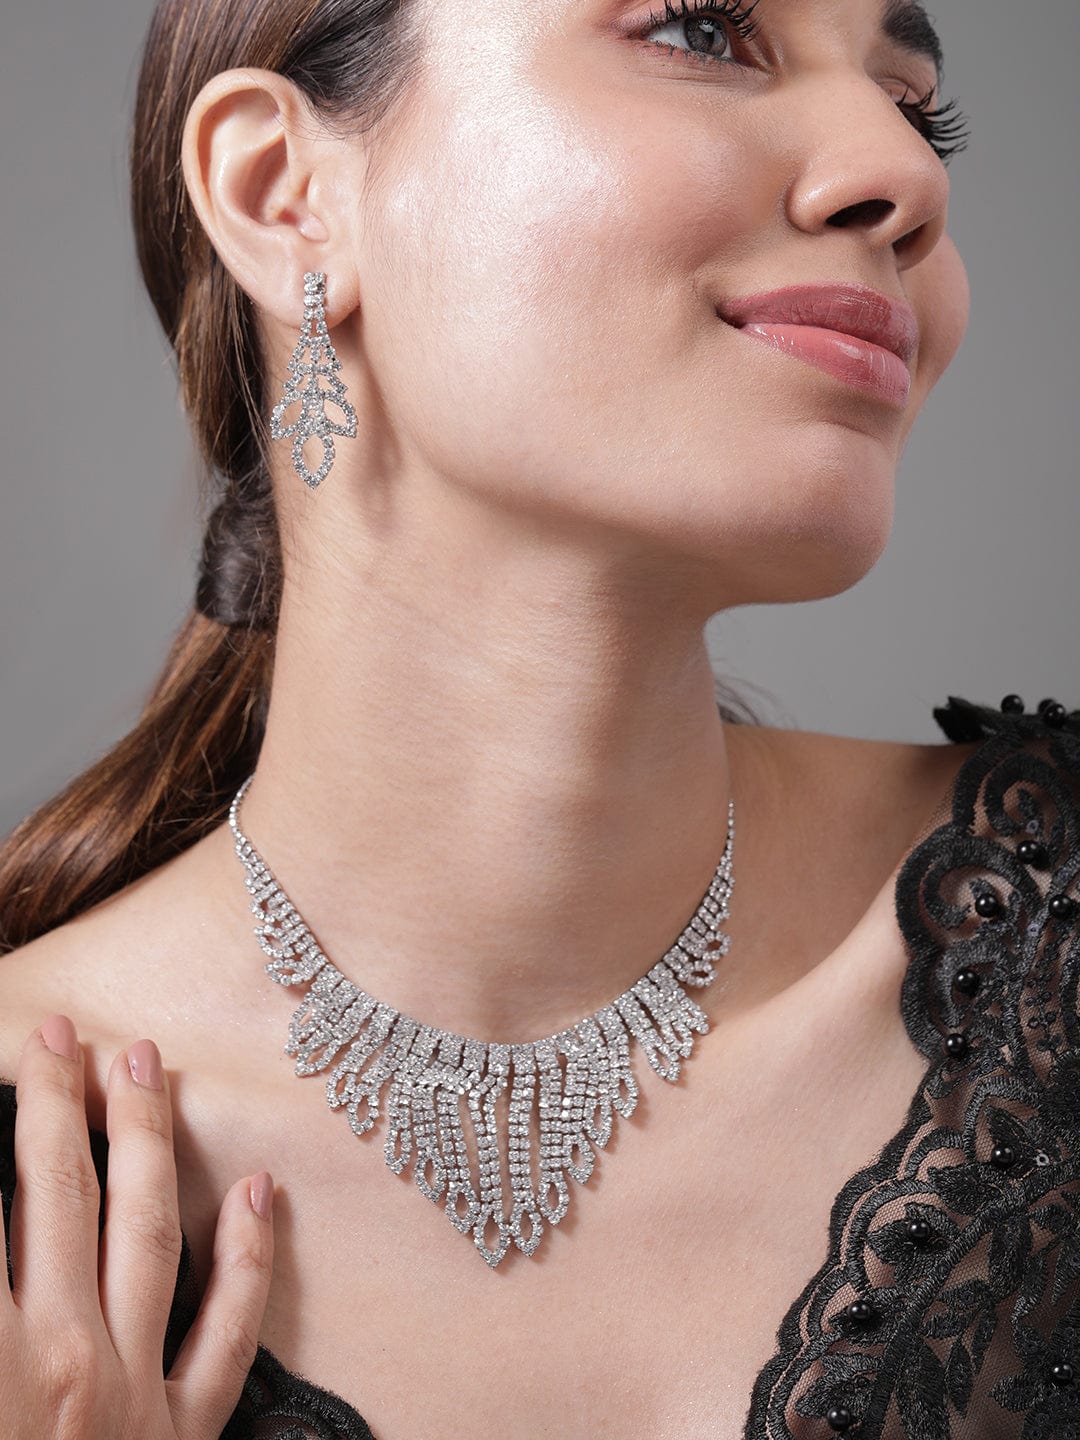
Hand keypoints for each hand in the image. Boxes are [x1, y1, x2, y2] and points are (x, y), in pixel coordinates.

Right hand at [0, 1014, 274, 1438]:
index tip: (2, 1064)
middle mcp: (66, 1361)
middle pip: (61, 1194)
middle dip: (56, 1103)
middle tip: (60, 1033)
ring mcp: (133, 1398)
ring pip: (147, 1233)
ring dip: (145, 1140)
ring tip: (144, 1066)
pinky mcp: (181, 1439)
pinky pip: (227, 1336)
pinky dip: (248, 1259)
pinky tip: (258, 1187)